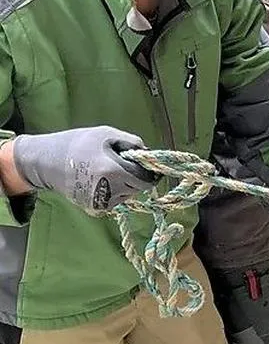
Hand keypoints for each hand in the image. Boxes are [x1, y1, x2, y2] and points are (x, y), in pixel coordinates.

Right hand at [10, 127, 159, 212]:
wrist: (45, 161)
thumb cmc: (77, 143)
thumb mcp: (106, 134)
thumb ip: (132, 143)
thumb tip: (148, 154)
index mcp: (113, 171)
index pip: (145, 180)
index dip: (148, 172)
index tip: (144, 166)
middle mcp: (109, 190)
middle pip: (137, 188)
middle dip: (134, 178)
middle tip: (118, 165)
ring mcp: (101, 202)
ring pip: (126, 196)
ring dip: (123, 185)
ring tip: (104, 172)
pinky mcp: (94, 209)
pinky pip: (114, 201)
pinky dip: (112, 192)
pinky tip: (97, 181)